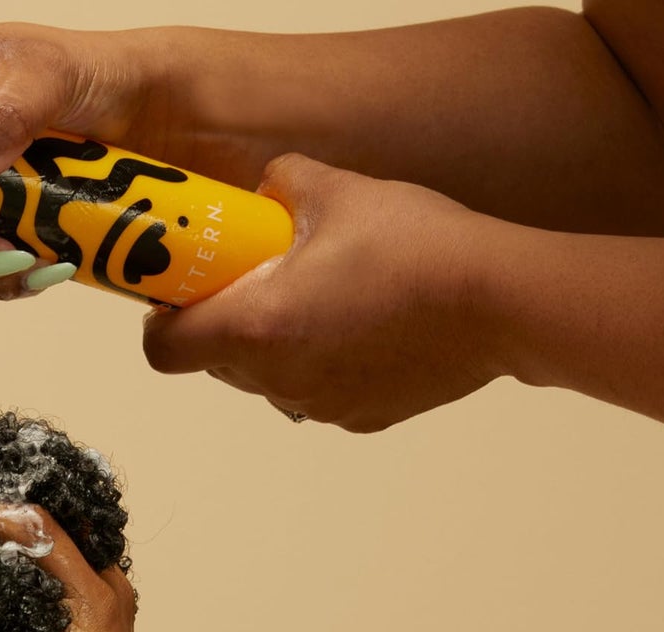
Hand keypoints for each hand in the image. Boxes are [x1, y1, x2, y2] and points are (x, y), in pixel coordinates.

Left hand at [141, 155, 498, 432]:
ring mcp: (320, 405)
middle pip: (216, 363)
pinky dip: (324, 363)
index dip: (161, 325)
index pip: (163, 352)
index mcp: (255, 328)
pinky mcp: (362, 417)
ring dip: (276, 344)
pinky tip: (364, 323)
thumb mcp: (338, 190)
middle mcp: (278, 379)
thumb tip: (268, 185)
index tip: (182, 296)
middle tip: (258, 279)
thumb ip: (283, 182)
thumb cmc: (416, 246)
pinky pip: (318, 391)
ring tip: (323, 296)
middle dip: (225, 324)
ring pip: (267, 379)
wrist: (502, 301)